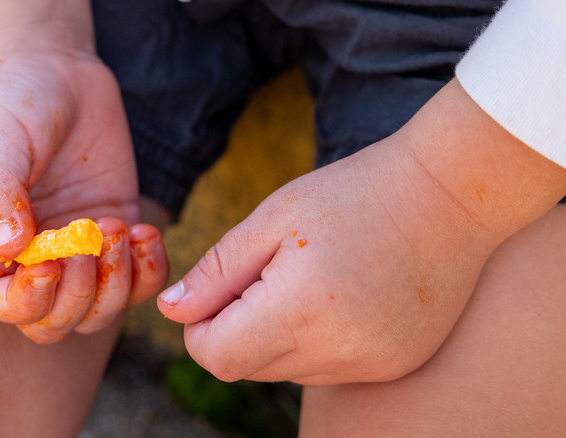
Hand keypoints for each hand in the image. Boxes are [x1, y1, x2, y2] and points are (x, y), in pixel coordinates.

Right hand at [0, 25, 167, 342]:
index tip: (53, 264)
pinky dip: (148, 271)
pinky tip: (145, 232)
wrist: (55, 67)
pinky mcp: (113, 235)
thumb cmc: (9, 100)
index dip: (25, 301)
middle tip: (94, 238)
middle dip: (79, 295)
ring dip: (117, 285)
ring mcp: (74, 251)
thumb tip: (9, 249)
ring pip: (98, 311)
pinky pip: (137, 280)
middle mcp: (27, 257)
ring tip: (120, 228)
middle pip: (52, 321)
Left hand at [157, 135, 498, 384]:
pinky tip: (339, 296)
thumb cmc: (354, 193)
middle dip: (236, 327)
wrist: (453, 194)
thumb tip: (171, 312)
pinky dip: (315, 341)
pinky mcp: (394, 366)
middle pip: (246, 367)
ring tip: (308, 279)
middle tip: (265, 272)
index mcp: (300, 310)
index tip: (218, 288)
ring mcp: (371, 365)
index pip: (215, 356)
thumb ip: (217, 271)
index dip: (200, 327)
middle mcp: (338, 352)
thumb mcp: (272, 219)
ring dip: (276, 335)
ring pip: (285, 371)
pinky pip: (327, 370)